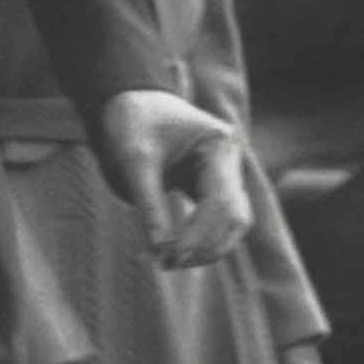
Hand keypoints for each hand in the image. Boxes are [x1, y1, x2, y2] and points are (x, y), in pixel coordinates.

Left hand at [94, 88, 251, 268]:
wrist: (129, 100)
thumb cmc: (131, 122)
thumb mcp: (134, 160)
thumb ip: (148, 204)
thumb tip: (159, 249)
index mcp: (218, 145)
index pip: (220, 202)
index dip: (198, 236)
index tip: (169, 256)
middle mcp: (230, 159)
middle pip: (235, 218)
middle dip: (205, 246)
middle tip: (168, 264)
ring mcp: (225, 172)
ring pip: (232, 224)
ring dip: (207, 247)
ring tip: (170, 261)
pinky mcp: (212, 184)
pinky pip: (218, 219)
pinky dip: (201, 238)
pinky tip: (176, 250)